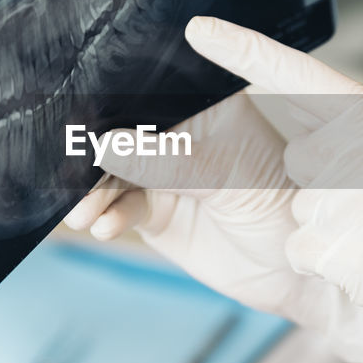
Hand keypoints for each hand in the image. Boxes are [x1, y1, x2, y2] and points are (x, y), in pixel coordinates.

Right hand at [64, 92, 362, 362]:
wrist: (293, 273)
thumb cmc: (281, 205)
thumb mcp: (225, 174)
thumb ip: (169, 161)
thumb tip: (107, 147)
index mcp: (203, 104)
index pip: (149, 89)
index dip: (113, 96)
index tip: (81, 110)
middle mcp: (178, 134)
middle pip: (119, 130)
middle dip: (91, 149)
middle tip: (69, 165)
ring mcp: (162, 173)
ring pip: (110, 172)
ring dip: (91, 190)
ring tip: (84, 211)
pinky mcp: (154, 212)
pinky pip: (118, 208)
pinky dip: (105, 215)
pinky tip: (103, 225)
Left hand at [186, 16, 362, 362]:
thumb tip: (307, 143)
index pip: (301, 76)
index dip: (245, 51)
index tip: (197, 31)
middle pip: (298, 160)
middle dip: (328, 191)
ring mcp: (352, 198)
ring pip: (299, 213)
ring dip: (333, 236)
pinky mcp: (340, 248)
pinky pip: (303, 253)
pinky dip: (333, 270)